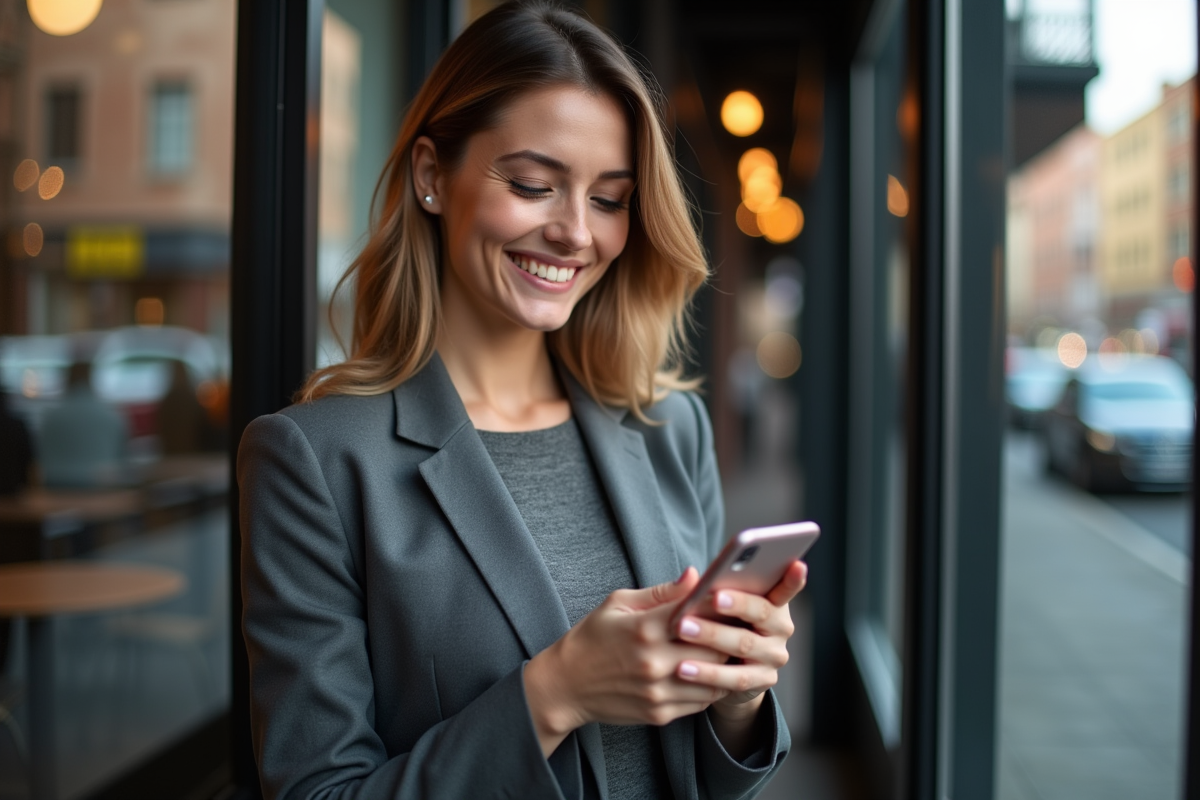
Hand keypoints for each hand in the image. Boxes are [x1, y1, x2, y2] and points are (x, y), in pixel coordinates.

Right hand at [524, 567, 727, 755]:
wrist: (565, 685)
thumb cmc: (591, 638)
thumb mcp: (618, 603)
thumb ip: (661, 592)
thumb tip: (695, 576)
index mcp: (645, 628)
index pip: (701, 613)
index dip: (721, 607)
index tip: (731, 601)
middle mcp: (655, 662)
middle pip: (715, 648)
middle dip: (729, 635)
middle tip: (739, 625)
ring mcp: (659, 691)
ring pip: (714, 678)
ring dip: (725, 664)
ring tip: (731, 650)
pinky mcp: (660, 713)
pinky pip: (702, 701)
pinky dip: (712, 686)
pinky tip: (711, 673)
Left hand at [672, 560, 807, 720]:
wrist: (724, 672)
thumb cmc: (720, 623)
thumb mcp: (719, 604)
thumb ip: (714, 588)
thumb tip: (690, 574)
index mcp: (774, 601)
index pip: (786, 587)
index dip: (793, 578)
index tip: (797, 565)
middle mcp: (781, 628)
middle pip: (762, 613)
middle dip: (737, 604)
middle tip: (714, 597)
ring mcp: (774, 656)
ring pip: (744, 644)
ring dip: (712, 636)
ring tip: (683, 628)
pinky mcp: (763, 681)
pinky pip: (735, 678)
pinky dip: (708, 672)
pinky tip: (683, 668)